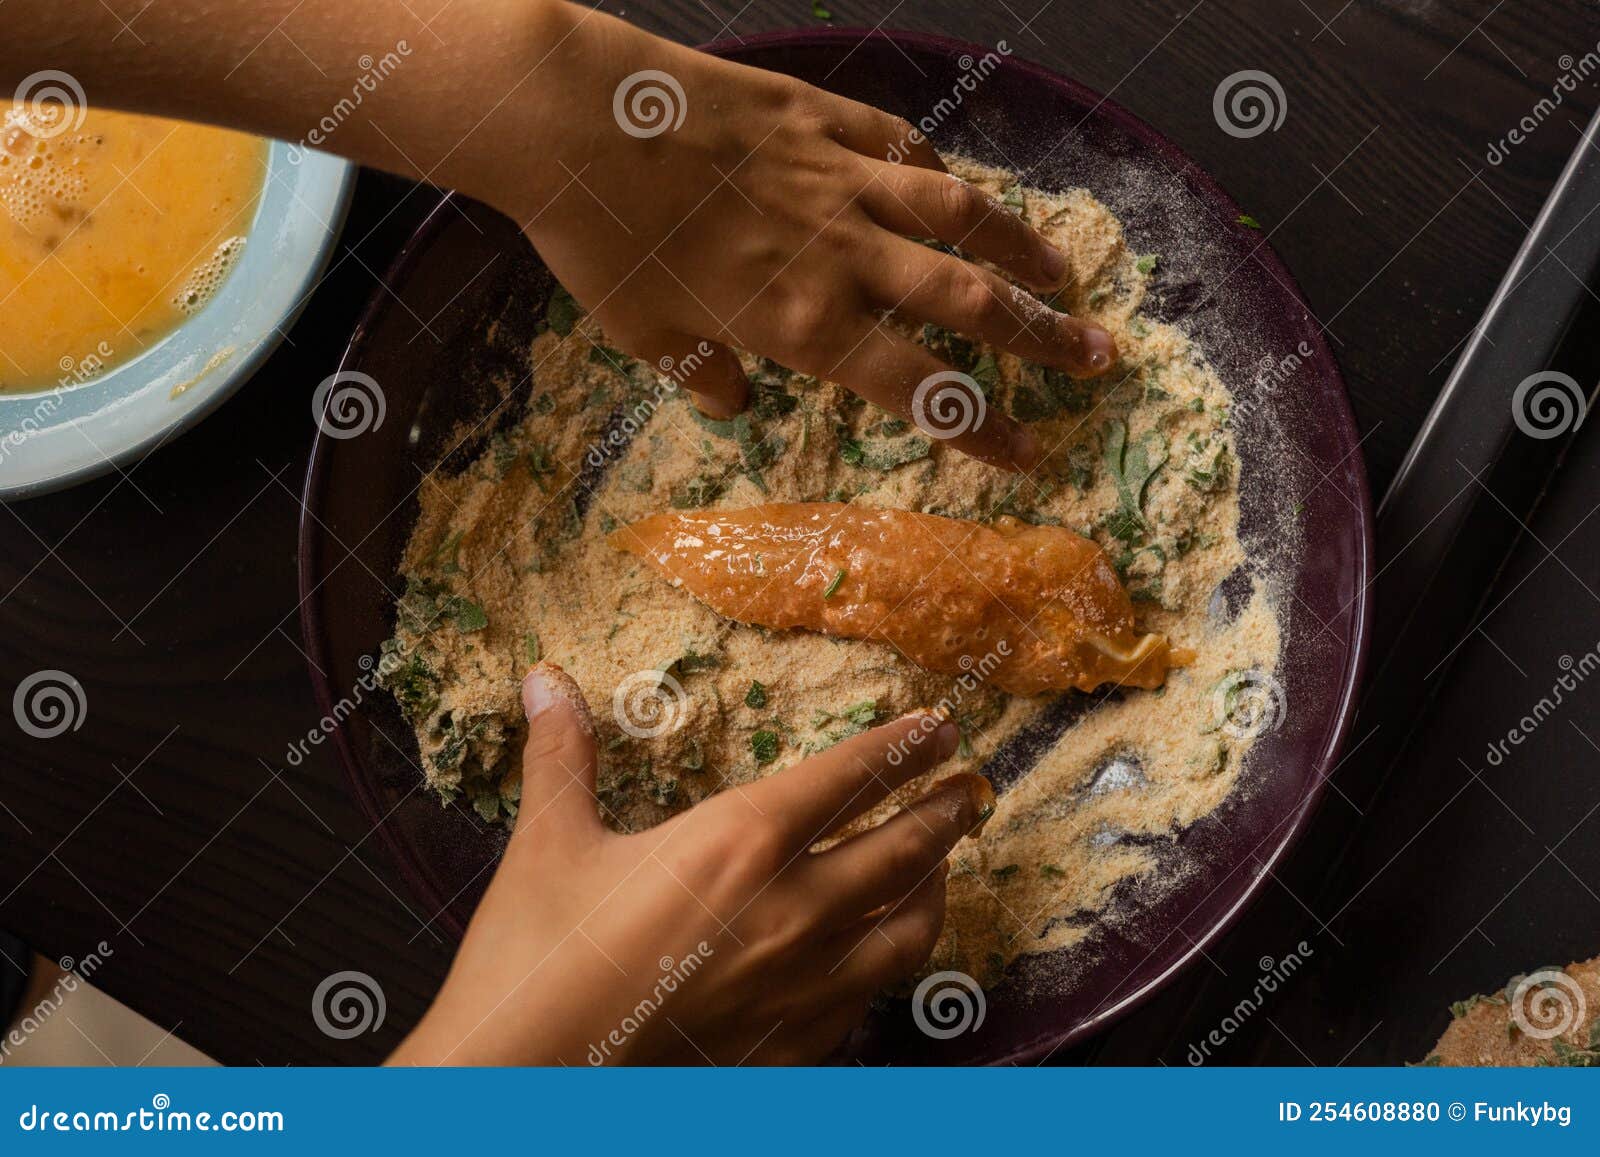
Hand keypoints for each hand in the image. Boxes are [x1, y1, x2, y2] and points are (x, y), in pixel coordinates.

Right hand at [387, 662, 993, 1065]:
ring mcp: (801, 988)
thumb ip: (564, 754)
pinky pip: (870, 997)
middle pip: (902, 851)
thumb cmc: (534, 958)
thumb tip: (545, 679)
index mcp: (739, 844)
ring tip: (941, 868)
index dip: (902, 747)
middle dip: (944, 812)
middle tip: (971, 789)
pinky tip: (880, 955)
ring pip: (908, 932)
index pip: (849, 778)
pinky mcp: (794, 1049)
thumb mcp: (549, 842)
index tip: (939, 727)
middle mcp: (791, 912)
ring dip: (934, 890)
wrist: (526, 1085)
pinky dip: (890, 964)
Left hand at [447, 3, 1115, 468]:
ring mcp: (843, 179)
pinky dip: (941, 172)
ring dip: (1022, 249)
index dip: (983, 428)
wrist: (577, 121)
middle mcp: (844, 256)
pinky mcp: (826, 117)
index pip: (920, 391)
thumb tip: (734, 402)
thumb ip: (703, 374)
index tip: (1029, 451)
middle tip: (1097, 359)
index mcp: (804, 326)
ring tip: (1065, 274)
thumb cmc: (602, 240)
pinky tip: (960, 187)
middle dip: (1045, 338)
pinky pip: (904, 147)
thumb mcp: (644, 336)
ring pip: (962, 215)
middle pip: (971, 303)